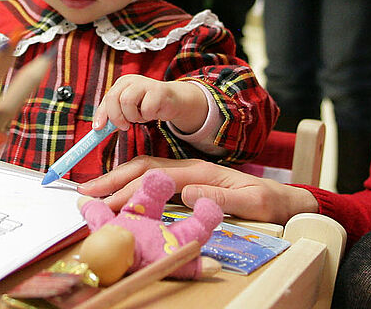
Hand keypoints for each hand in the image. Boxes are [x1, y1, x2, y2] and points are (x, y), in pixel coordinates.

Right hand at [77, 157, 319, 224]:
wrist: (285, 200)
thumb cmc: (270, 203)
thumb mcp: (253, 202)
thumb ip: (222, 197)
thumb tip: (186, 193)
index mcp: (202, 171)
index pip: (157, 177)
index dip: (129, 187)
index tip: (105, 201)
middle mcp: (192, 169)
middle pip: (145, 168)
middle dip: (113, 180)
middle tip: (85, 193)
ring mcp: (190, 174)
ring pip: (147, 171)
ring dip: (119, 179)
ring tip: (94, 191)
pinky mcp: (191, 183)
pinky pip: (156, 179)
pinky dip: (133, 182)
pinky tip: (120, 192)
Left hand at [92, 75, 207, 134]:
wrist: (172, 101)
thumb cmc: (147, 105)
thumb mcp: (128, 110)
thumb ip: (113, 116)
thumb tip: (99, 129)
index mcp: (122, 83)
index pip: (107, 97)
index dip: (101, 114)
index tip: (98, 128)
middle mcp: (132, 80)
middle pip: (114, 97)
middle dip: (116, 116)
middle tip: (124, 126)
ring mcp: (145, 83)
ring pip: (127, 101)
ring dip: (133, 116)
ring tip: (141, 116)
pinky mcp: (159, 90)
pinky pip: (146, 108)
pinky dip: (148, 116)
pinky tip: (153, 113)